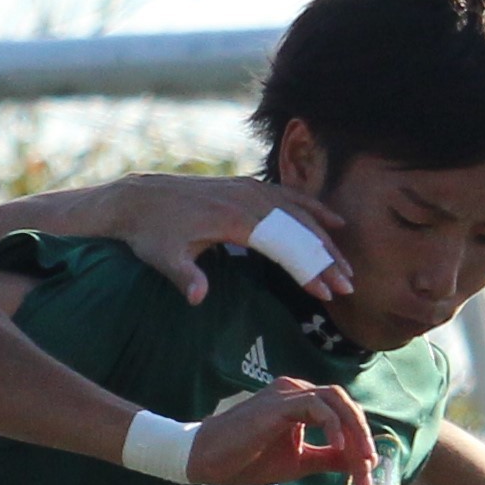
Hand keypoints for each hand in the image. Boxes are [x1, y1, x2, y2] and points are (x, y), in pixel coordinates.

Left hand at [104, 174, 353, 307]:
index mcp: (233, 219)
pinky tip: (333, 222)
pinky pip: (287, 196)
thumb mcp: (163, 258)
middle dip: (325, 258)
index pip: (283, 246)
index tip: (327, 291)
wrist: (136, 199)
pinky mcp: (245, 186)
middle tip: (347, 285)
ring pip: (298, 212)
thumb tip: (198, 298)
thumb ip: (185, 277)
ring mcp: (247, 189)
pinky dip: (312, 208)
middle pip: (297, 229)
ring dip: (325, 237)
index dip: (307, 269)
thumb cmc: (150, 234)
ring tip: (345, 264)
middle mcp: (246, 199)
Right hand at [189, 378, 375, 484]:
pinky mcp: (279, 403)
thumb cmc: (245, 460)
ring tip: (361, 462)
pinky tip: (339, 449)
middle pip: (345, 405)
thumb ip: (328, 458)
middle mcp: (296, 391)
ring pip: (336, 402)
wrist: (206, 460)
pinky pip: (317, 407)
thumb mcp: (298, 462)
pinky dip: (333, 426)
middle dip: (363, 437)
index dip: (359, 442)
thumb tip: (359, 464)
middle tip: (370, 468)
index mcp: (302, 402)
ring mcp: (287, 393)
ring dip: (355, 432)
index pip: (341, 414)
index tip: (366, 475)